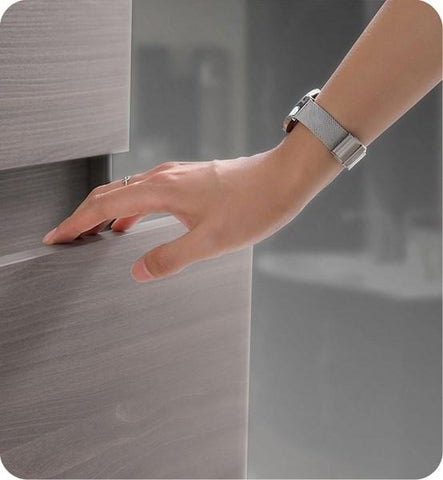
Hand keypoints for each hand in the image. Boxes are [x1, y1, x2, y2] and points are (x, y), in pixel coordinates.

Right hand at [42, 124, 342, 280]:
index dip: (77, 222)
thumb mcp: (211, 241)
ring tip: (92, 233)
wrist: (283, 179)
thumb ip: (171, 258)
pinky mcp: (188, 180)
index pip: (105, 205)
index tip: (57, 236)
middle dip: (84, 216)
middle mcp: (164, 177)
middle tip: (67, 236)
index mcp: (162, 189)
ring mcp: (176, 176)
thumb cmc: (253, 204)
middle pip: (110, 194)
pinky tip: (131, 223)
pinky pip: (146, 193)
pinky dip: (129, 209)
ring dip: (106, 213)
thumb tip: (140, 272)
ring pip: (127, 192)